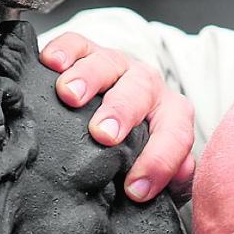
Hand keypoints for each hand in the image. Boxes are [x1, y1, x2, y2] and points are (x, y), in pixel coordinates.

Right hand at [40, 32, 195, 202]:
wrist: (122, 107)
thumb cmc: (140, 143)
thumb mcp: (161, 160)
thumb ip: (176, 171)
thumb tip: (182, 174)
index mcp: (173, 114)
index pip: (175, 136)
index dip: (158, 163)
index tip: (135, 190)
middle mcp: (149, 85)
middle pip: (141, 92)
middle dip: (122, 112)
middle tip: (104, 134)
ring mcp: (118, 65)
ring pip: (108, 63)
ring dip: (89, 78)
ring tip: (69, 95)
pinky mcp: (88, 51)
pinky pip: (77, 43)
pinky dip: (64, 50)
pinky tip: (51, 63)